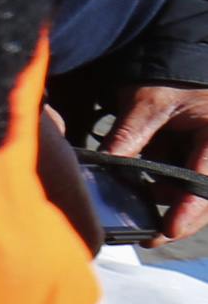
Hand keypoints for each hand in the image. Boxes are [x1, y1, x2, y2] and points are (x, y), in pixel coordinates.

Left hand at [107, 81, 207, 239]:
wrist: (174, 64)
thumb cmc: (169, 77)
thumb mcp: (148, 102)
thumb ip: (130, 134)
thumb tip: (106, 165)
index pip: (206, 180)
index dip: (189, 208)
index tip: (170, 228)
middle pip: (206, 195)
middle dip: (181, 220)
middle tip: (150, 238)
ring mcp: (206, 157)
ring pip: (194, 193)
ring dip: (169, 205)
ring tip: (138, 218)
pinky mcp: (194, 159)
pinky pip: (181, 183)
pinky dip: (162, 191)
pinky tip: (140, 197)